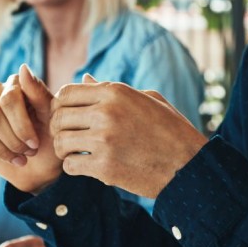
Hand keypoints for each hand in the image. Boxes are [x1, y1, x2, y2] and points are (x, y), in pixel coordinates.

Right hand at [0, 64, 61, 193]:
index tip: (34, 145)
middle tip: (27, 154)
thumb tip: (23, 67)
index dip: (20, 126)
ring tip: (17, 158)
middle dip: (11, 140)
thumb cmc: (49, 139)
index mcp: (17, 84)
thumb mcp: (51, 119)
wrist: (40, 165)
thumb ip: (39, 94)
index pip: (9, 99)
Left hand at [50, 75, 207, 197]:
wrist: (188, 166)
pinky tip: (85, 166)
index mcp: (115, 92)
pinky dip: (73, 168)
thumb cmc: (170, 130)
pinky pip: (70, 166)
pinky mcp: (104, 166)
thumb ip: (112, 89)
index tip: (67, 117)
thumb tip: (85, 78)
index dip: (61, 106)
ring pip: (61, 142)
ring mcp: (104, 140)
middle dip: (59, 129)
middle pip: (59, 117)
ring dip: (64, 150)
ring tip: (75, 153)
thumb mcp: (147, 100)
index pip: (66, 93)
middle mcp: (106, 112)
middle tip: (69, 138)